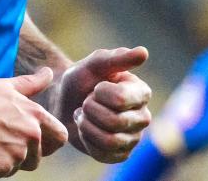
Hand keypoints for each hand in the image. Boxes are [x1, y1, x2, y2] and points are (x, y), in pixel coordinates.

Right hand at [0, 67, 69, 178]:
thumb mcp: (6, 86)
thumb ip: (32, 83)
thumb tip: (49, 72)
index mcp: (36, 115)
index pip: (60, 137)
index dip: (48, 142)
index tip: (32, 140)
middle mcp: (31, 135)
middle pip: (38, 157)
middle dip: (23, 154)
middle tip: (0, 140)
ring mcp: (17, 153)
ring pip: (18, 167)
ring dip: (5, 160)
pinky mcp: (1, 168)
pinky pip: (0, 175)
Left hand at [56, 46, 151, 162]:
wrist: (64, 100)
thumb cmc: (82, 78)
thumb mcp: (95, 63)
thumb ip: (118, 58)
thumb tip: (144, 52)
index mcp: (142, 93)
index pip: (121, 99)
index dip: (100, 93)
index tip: (95, 86)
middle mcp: (143, 117)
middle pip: (116, 123)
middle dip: (90, 110)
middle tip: (86, 102)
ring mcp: (133, 137)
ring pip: (110, 141)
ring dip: (87, 126)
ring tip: (83, 115)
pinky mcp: (121, 154)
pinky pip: (103, 155)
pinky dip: (87, 140)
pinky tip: (85, 129)